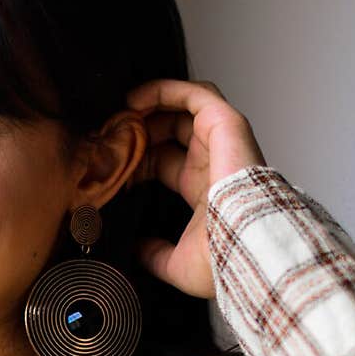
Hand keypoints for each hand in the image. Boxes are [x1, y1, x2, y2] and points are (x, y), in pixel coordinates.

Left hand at [126, 79, 267, 298]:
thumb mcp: (177, 265)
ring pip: (184, 108)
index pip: (164, 163)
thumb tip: (137, 252)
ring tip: (121, 110)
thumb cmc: (222, 259)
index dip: (137, 158)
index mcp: (202, 192)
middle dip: (139, 129)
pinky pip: (196, 94)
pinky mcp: (226, 125)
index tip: (109, 162)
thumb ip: (156, 256)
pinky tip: (136, 99)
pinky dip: (165, 90)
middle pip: (171, 132)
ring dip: (151, 105)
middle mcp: (212, 163)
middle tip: (109, 134)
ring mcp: (221, 142)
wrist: (244, 248)